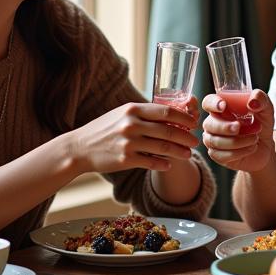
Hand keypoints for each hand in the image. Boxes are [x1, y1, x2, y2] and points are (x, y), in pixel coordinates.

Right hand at [73, 101, 198, 174]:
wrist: (79, 148)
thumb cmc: (104, 129)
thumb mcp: (122, 114)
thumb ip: (143, 114)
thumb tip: (169, 114)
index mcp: (133, 109)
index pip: (166, 110)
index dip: (184, 117)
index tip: (194, 122)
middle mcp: (132, 124)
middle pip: (168, 129)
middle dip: (186, 136)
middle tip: (196, 141)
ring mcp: (129, 142)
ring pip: (163, 147)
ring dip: (179, 152)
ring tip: (188, 155)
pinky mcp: (126, 159)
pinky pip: (151, 162)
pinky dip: (163, 164)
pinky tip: (169, 165)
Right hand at [201, 89, 274, 172]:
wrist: (265, 146)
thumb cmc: (261, 123)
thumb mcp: (265, 108)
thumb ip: (261, 99)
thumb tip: (252, 102)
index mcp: (221, 108)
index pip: (208, 102)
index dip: (212, 103)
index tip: (223, 106)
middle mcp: (213, 123)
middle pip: (209, 124)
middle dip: (225, 127)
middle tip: (239, 127)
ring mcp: (212, 140)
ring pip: (216, 141)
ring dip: (238, 141)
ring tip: (255, 138)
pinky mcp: (217, 155)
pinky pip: (221, 155)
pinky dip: (239, 152)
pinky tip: (251, 148)